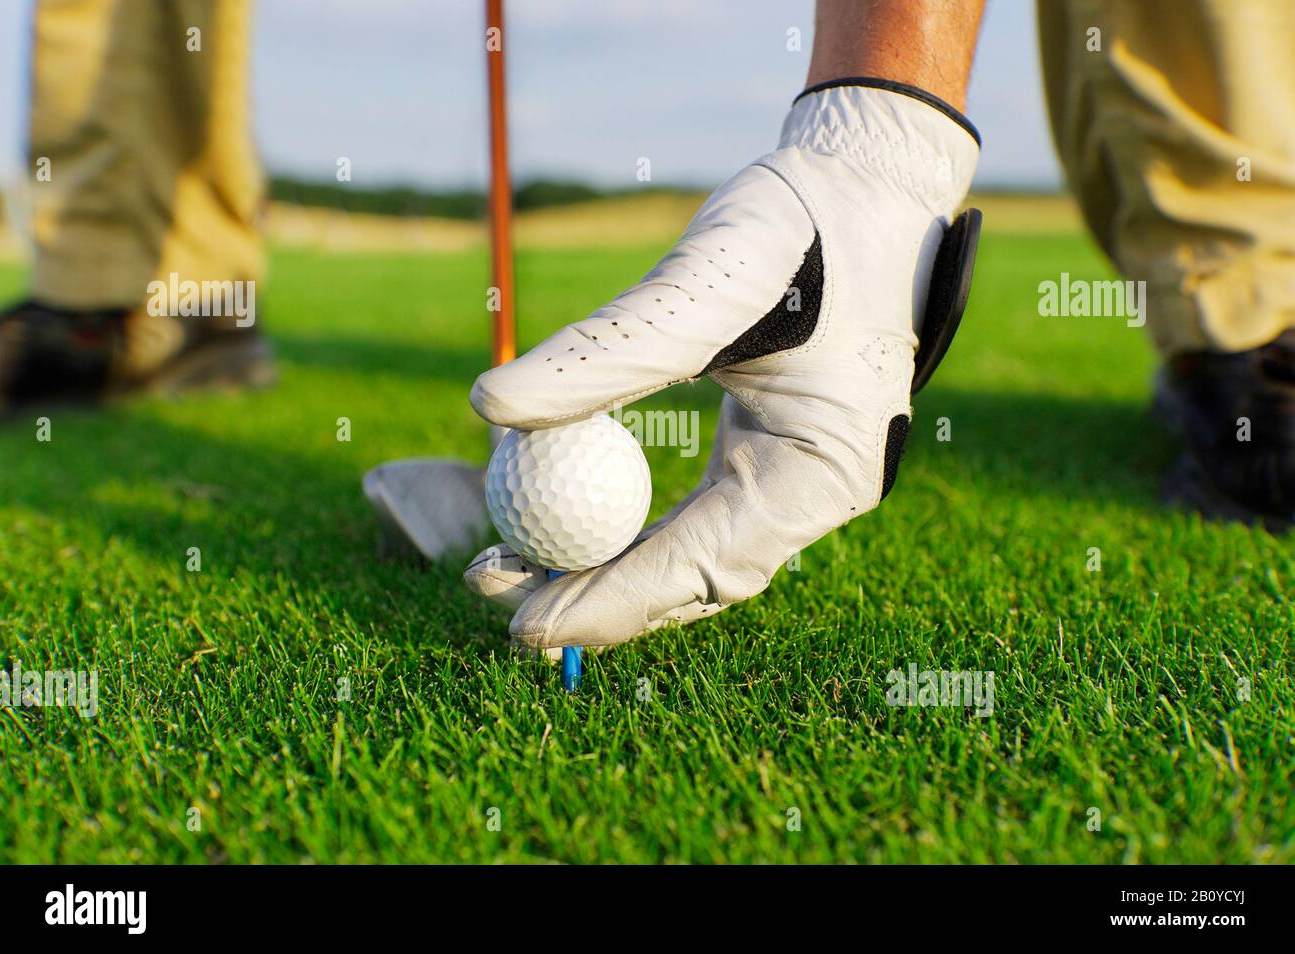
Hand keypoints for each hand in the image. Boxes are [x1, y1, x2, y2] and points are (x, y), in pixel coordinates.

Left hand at [465, 80, 979, 650]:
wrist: (873, 181)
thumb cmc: (805, 220)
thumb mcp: (705, 278)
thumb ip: (605, 350)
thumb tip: (489, 404)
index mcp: (821, 468)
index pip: (700, 563)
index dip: (607, 601)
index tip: (521, 626)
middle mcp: (818, 492)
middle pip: (692, 578)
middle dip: (592, 596)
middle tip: (489, 586)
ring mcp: (801, 478)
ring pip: (692, 555)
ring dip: (604, 567)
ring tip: (509, 559)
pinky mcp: (776, 455)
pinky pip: (698, 514)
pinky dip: (631, 525)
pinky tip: (570, 517)